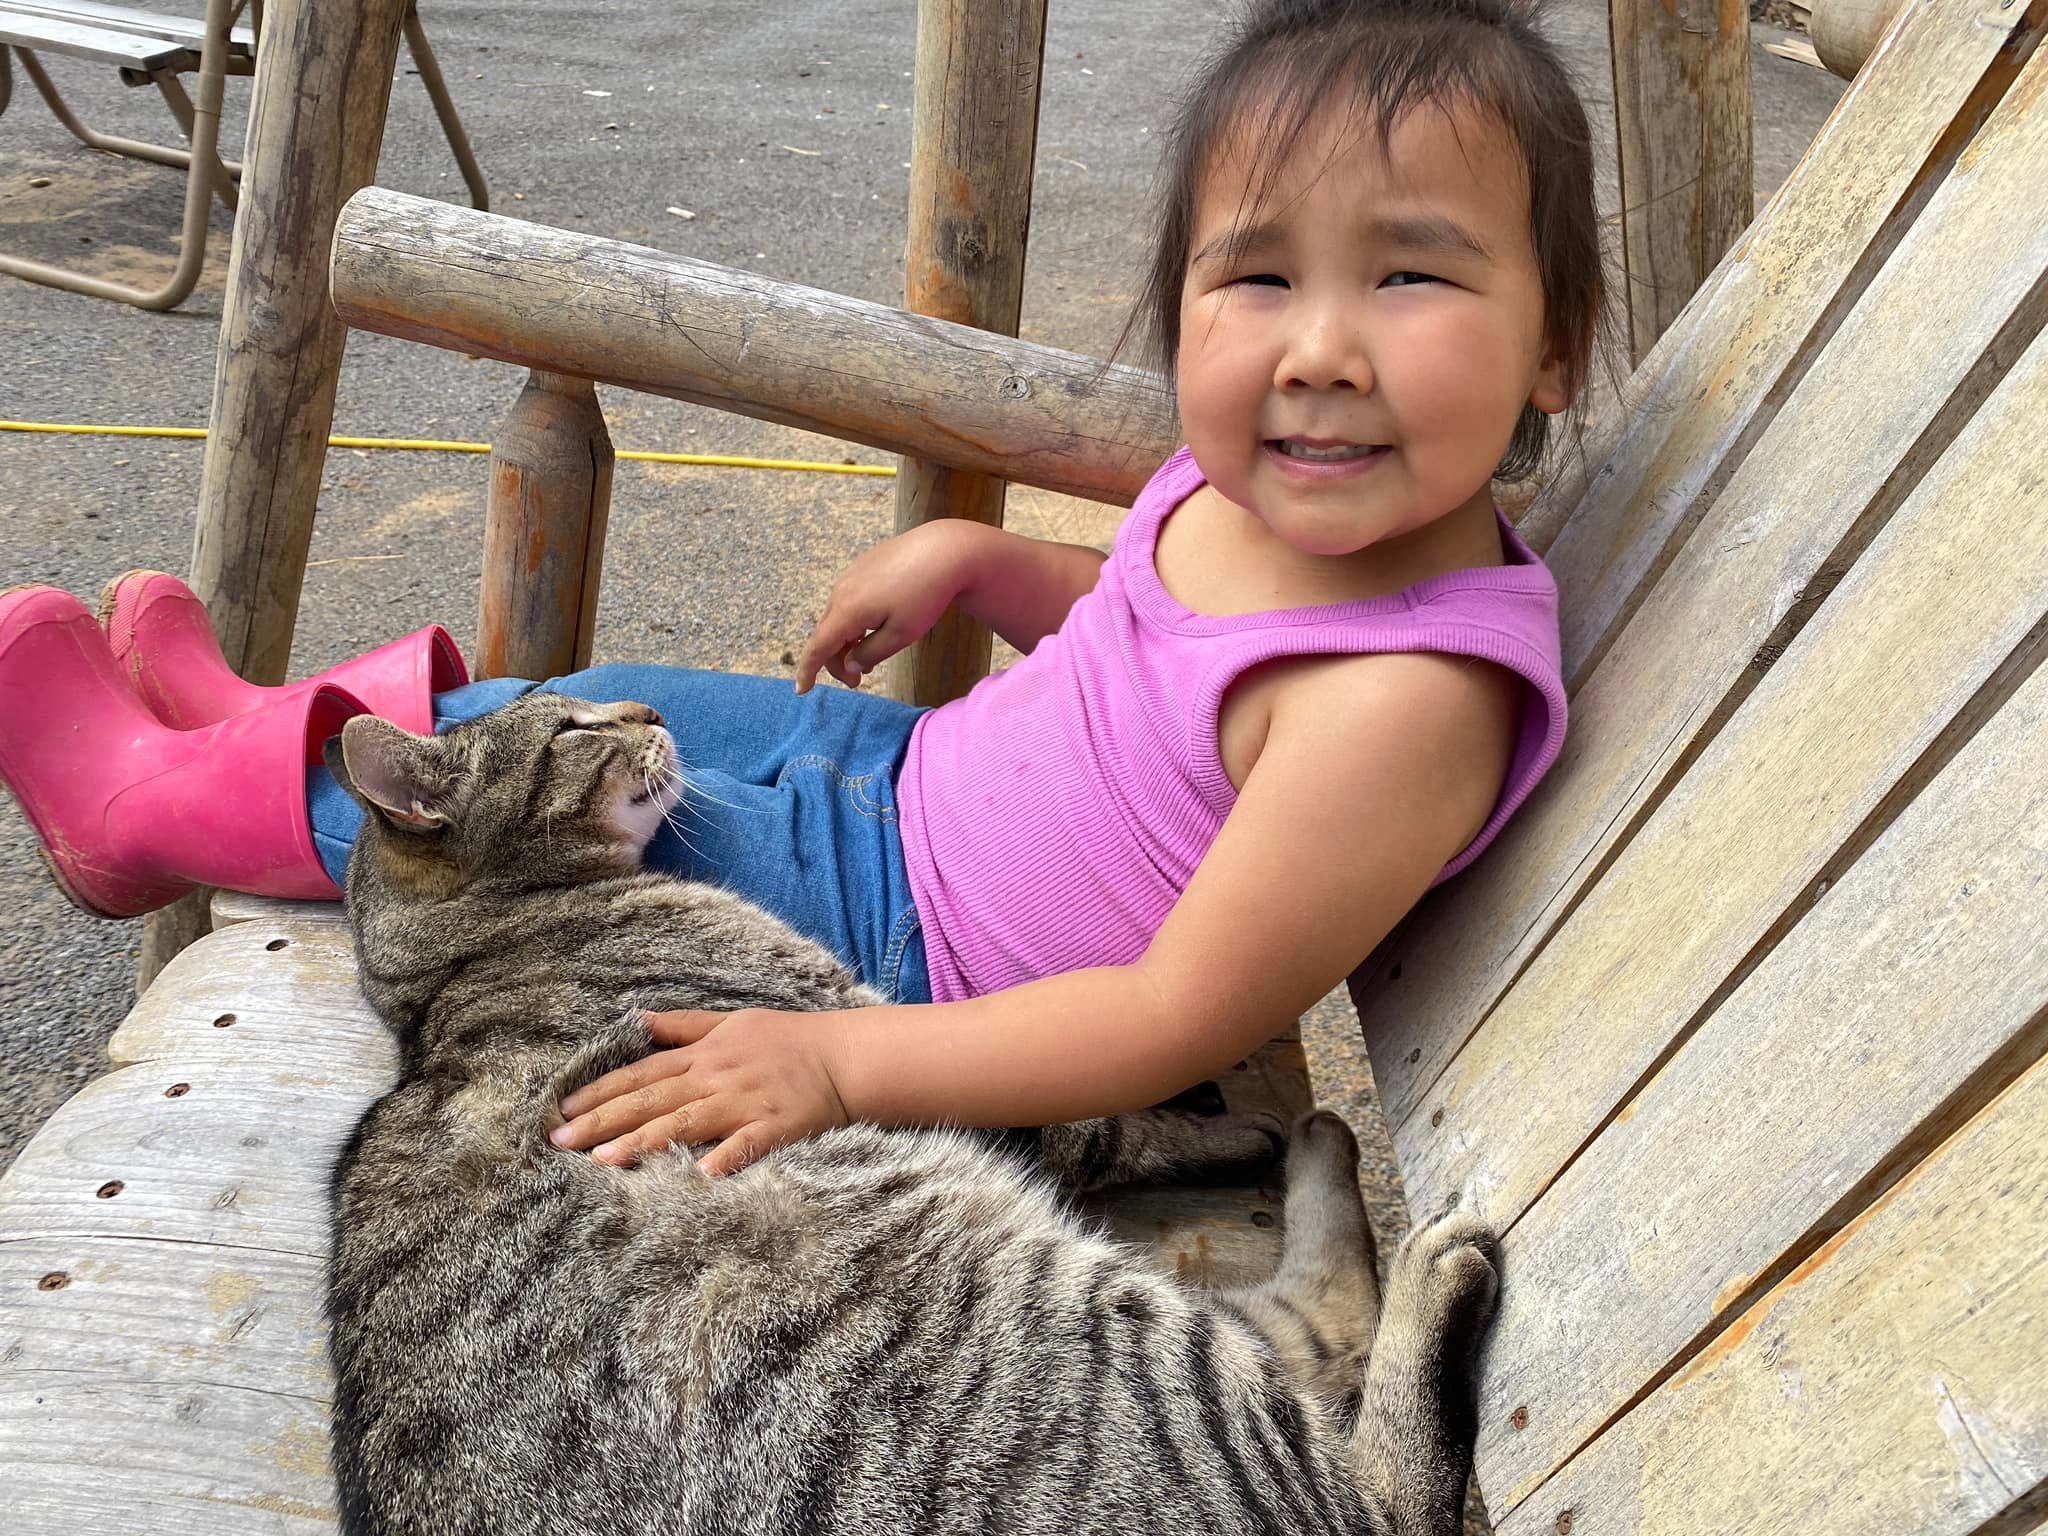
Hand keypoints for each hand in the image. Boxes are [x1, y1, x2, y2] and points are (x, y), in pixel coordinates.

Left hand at [551, 1008, 851, 1176]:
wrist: (844, 1058)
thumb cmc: (787, 1041)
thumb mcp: (732, 1022)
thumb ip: (684, 1026)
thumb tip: (637, 1020)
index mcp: (704, 1055)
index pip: (641, 1073)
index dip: (600, 1092)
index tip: (563, 1110)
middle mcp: (716, 1078)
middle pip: (651, 1100)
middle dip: (602, 1120)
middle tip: (560, 1141)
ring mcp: (744, 1103)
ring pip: (684, 1123)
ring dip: (643, 1141)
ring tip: (603, 1159)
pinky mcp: (775, 1127)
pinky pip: (745, 1145)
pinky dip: (724, 1158)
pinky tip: (698, 1177)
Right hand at [794, 520, 984, 691]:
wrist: (944, 551)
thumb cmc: (925, 595)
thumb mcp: (901, 634)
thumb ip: (870, 653)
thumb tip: (849, 664)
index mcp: (847, 610)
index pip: (818, 647)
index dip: (808, 670)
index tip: (802, 690)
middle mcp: (841, 591)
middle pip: (827, 635)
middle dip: (837, 662)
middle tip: (858, 681)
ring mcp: (850, 576)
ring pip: (838, 617)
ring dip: (846, 642)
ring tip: (868, 657)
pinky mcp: (862, 567)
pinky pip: (848, 601)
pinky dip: (853, 622)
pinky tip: (874, 628)